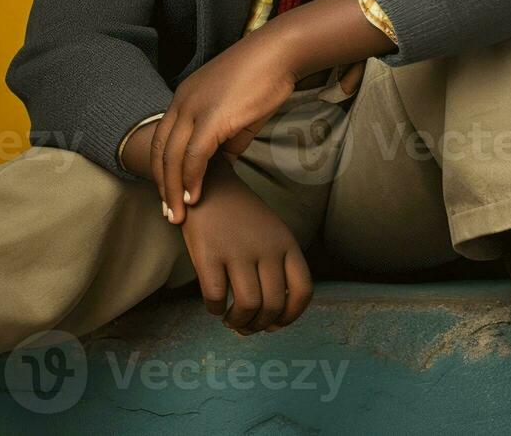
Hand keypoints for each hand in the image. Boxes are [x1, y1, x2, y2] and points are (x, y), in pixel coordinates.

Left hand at [153, 29, 297, 222]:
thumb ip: (225, 139)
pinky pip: (195, 155)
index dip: (163, 170)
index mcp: (183, 98)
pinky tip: (194, 197)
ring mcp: (194, 109)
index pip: (162, 140)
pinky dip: (192, 179)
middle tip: (169, 214)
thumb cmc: (262, 78)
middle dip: (163, 186)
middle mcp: (182, 102)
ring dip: (174, 190)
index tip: (169, 194)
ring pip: (174, 157)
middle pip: (161, 152)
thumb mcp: (236, 111)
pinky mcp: (212, 117)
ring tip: (178, 215)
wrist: (278, 53)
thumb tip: (221, 164)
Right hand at [180, 156, 313, 333]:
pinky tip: (214, 306)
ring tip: (230, 319)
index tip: (275, 324)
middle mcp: (266, 248)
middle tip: (246, 326)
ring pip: (248, 306)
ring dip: (239, 322)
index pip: (303, 291)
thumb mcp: (271, 234)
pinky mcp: (208, 254)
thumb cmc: (240, 216)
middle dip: (260, 325)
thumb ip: (277, 267)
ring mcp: (237, 250)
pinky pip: (216, 297)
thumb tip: (272, 318)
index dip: (291, 316)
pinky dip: (215, 310)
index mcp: (286, 243)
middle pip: (274, 305)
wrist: (208, 183)